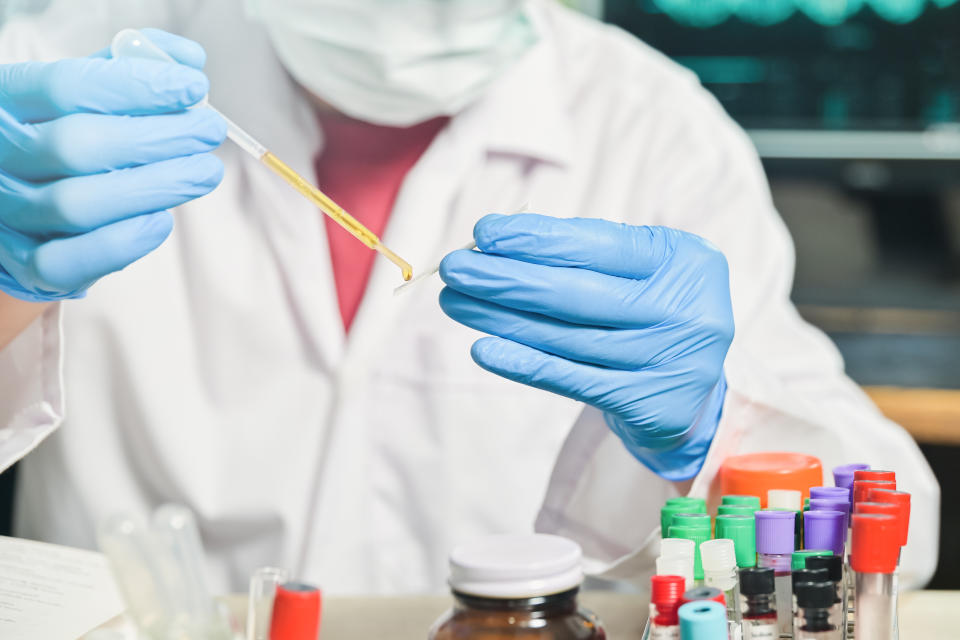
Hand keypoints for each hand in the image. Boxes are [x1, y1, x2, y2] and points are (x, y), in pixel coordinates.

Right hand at [0, 29, 226, 301]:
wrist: (30, 207)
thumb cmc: (68, 135)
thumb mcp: (89, 92)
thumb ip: (133, 68)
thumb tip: (188, 60)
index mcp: (8, 101)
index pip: (66, 86)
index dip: (136, 85)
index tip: (194, 86)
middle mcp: (0, 156)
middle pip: (76, 146)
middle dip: (157, 138)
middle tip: (209, 131)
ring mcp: (10, 212)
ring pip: (77, 204)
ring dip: (156, 186)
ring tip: (206, 171)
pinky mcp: (28, 263)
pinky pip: (69, 260)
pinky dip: (123, 242)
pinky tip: (163, 219)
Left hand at [439, 214, 733, 479]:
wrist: (695, 394)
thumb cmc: (653, 312)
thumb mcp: (643, 270)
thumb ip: (588, 253)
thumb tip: (498, 242)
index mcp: (683, 261)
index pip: (599, 245)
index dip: (537, 239)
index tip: (484, 233)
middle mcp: (682, 311)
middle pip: (575, 293)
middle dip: (506, 279)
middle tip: (454, 268)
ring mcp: (666, 361)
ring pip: (565, 337)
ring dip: (501, 319)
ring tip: (455, 302)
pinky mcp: (645, 404)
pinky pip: (570, 380)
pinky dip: (523, 364)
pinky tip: (483, 349)